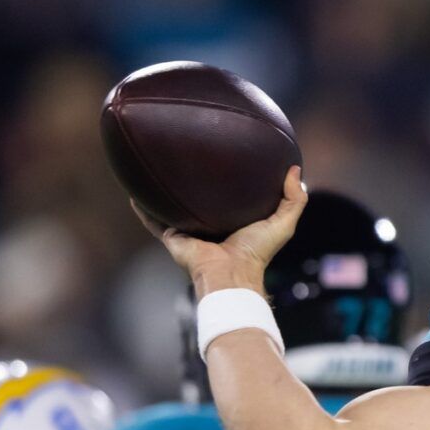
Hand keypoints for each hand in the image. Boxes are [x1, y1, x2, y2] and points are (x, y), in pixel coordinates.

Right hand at [135, 165, 306, 295]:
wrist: (230, 274)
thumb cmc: (257, 253)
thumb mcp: (283, 223)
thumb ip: (295, 199)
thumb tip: (296, 170)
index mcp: (234, 222)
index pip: (230, 198)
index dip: (230, 181)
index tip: (228, 158)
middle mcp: (209, 225)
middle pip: (199, 200)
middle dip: (194, 182)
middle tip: (189, 155)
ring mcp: (189, 231)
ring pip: (173, 207)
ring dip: (164, 191)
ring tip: (156, 167)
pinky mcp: (172, 236)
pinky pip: (153, 220)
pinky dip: (142, 208)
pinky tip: (133, 192)